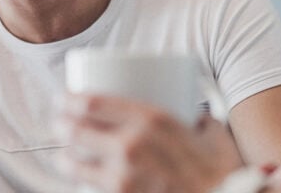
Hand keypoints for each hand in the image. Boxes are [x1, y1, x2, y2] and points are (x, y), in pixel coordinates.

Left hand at [59, 93, 242, 192]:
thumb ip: (196, 118)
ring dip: (65, 155)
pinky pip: (92, 186)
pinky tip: (78, 177)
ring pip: (77, 162)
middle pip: (78, 129)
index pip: (95, 103)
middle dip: (62, 122)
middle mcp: (132, 143)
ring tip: (64, 152)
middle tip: (59, 120)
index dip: (71, 98)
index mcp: (152, 118)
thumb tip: (195, 115)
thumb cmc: (222, 169)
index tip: (65, 97)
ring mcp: (125, 175)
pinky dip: (81, 181)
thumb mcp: (211, 130)